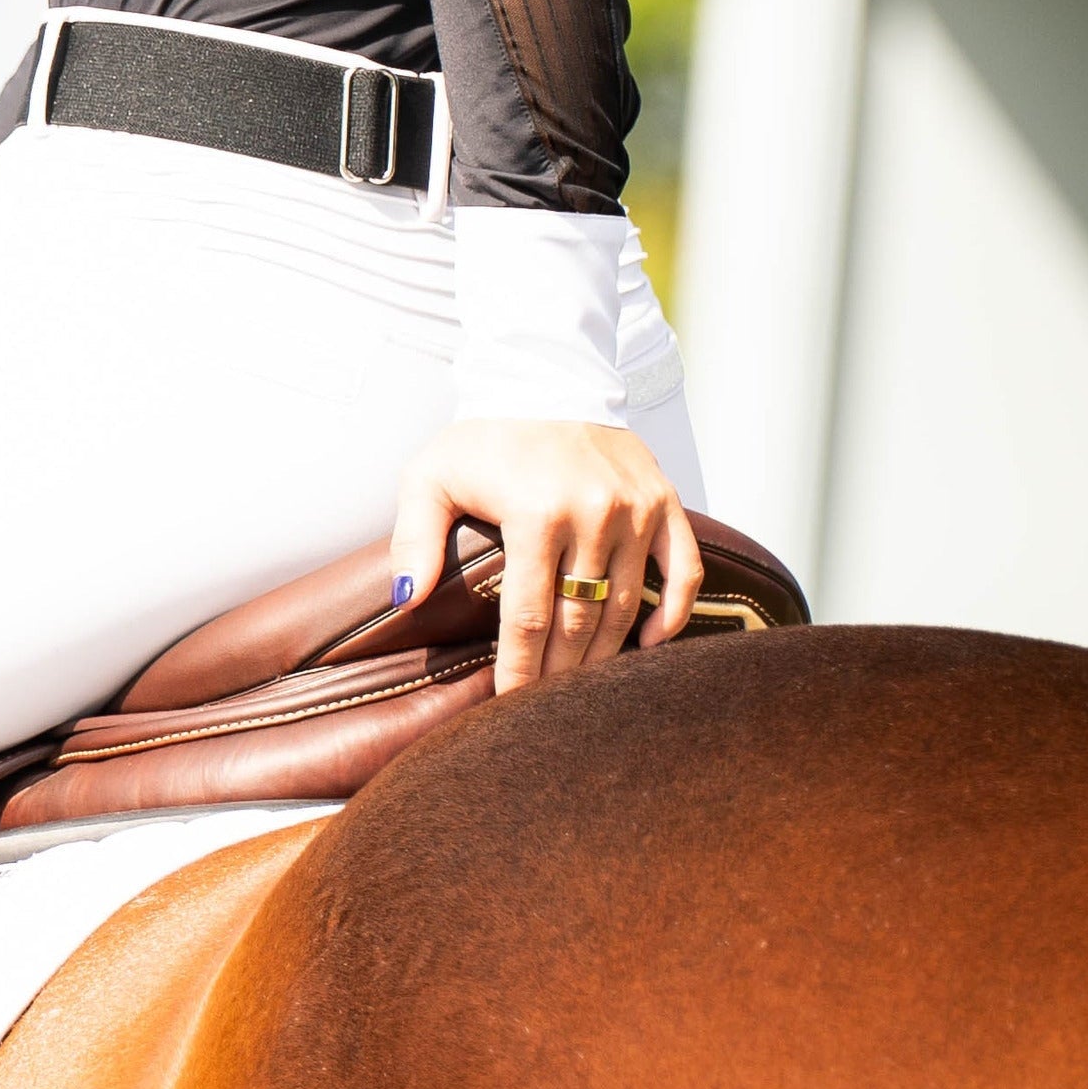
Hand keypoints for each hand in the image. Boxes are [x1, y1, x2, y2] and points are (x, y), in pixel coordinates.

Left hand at [391, 420, 700, 698]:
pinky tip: (645, 646)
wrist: (546, 377)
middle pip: (578, 620)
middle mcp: (593, 515)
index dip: (521, 669)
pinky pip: (682, 571)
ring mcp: (635, 510)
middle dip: (559, 673)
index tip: (510, 707)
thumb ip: (414, 540)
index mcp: (535, 514)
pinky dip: (670, 614)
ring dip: (605, 654)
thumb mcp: (430, 477)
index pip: (528, 617)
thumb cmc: (483, 436)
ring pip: (625, 605)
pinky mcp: (664, 502)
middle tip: (544, 711)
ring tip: (582, 690)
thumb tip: (405, 602)